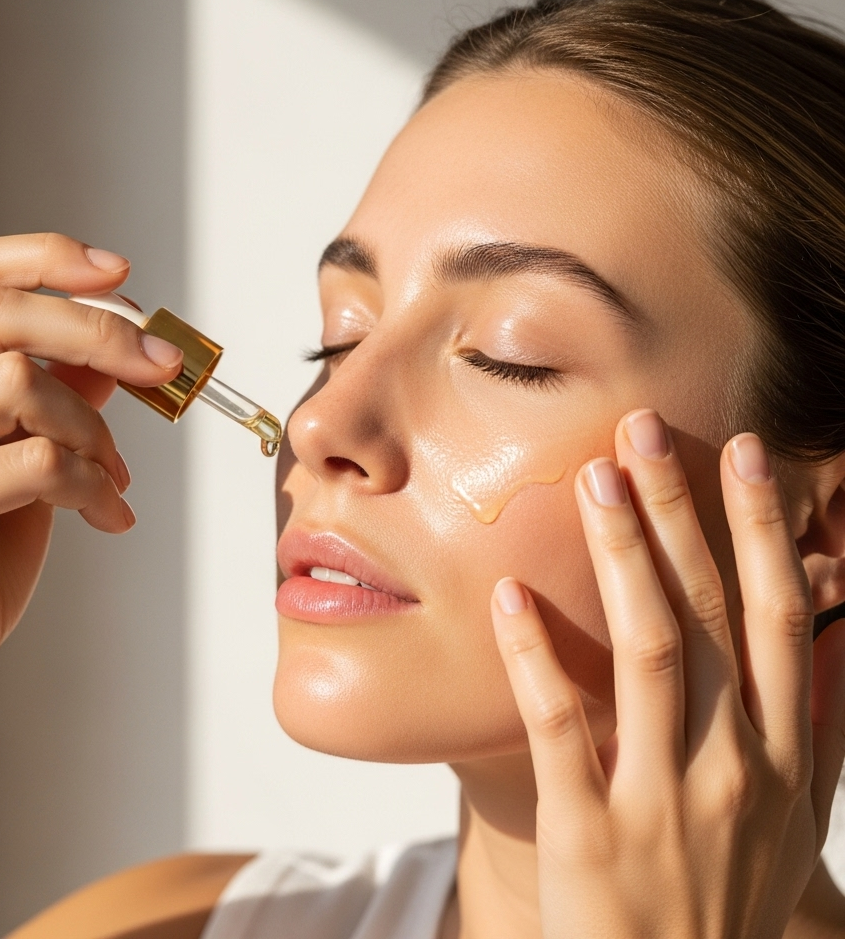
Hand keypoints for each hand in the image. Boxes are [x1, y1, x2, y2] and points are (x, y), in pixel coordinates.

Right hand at [0, 233, 182, 732]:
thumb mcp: (18, 465)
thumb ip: (54, 398)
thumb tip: (120, 345)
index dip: (45, 258)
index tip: (121, 275)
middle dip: (98, 330)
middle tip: (163, 366)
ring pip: (16, 380)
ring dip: (94, 428)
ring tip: (116, 477)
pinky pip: (33, 462)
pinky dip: (91, 484)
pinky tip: (109, 517)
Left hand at [491, 410, 844, 938]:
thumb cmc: (731, 891)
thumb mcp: (801, 814)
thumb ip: (815, 722)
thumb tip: (830, 627)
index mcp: (786, 751)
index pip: (778, 615)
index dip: (764, 530)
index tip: (742, 454)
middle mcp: (736, 762)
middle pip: (708, 611)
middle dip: (682, 513)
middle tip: (644, 431)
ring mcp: (663, 796)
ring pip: (647, 650)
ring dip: (621, 557)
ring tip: (592, 479)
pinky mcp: (591, 829)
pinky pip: (558, 725)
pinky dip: (536, 655)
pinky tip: (510, 594)